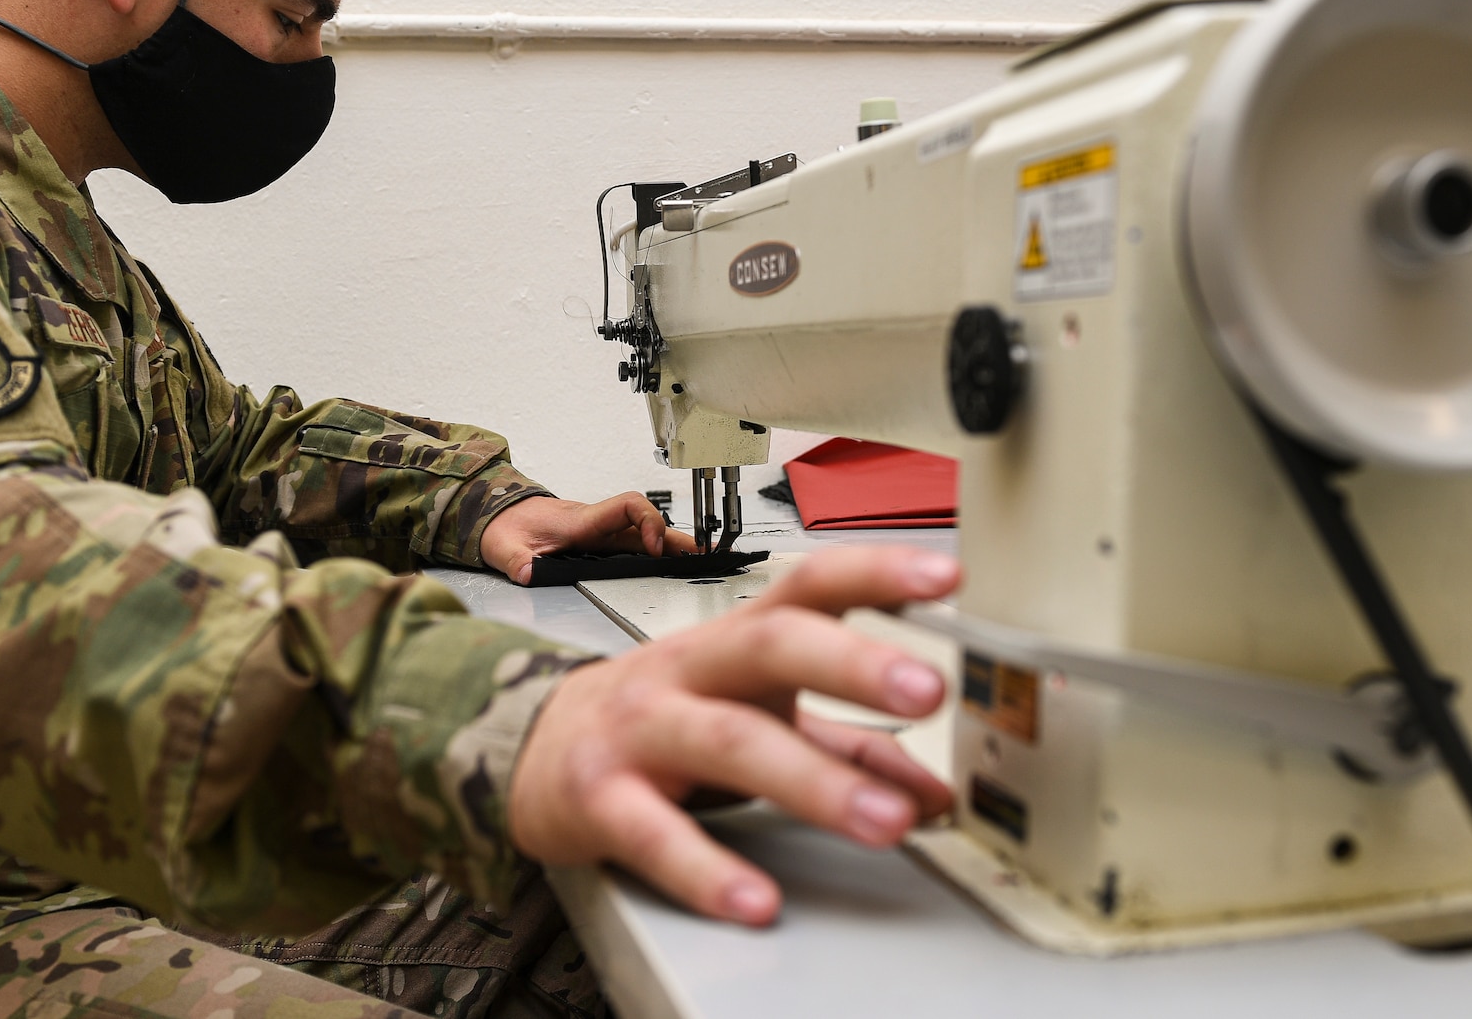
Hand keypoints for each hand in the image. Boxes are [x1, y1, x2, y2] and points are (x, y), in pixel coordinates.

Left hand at [481, 493, 697, 583]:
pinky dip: (654, 546)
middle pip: (645, 522)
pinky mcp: (597, 538)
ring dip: (669, 542)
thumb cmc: (503, 527)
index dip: (647, 522)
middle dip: (675, 537)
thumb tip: (528, 574)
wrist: (493, 514)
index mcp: (580, 522)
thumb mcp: (504, 548)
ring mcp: (598, 529)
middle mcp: (595, 523)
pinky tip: (668, 560)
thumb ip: (517, 562)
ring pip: (642, 530)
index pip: (626, 507)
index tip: (653, 549)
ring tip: (697, 560)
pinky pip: (633, 538)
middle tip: (703, 555)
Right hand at [506, 545, 958, 924]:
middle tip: (928, 690)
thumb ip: (848, 748)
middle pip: (769, 645)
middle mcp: (689, 669)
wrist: (526, 746)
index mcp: (734, 640)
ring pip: (727, 741)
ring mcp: (640, 729)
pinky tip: (757, 900)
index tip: (945, 573)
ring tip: (886, 822)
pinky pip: (655, 834)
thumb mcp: (755, 715)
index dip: (874, 572)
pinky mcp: (599, 798)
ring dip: (813, 782)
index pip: (808, 586)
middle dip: (851, 663)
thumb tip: (936, 791)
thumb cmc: (659, 718)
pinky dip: (707, 869)